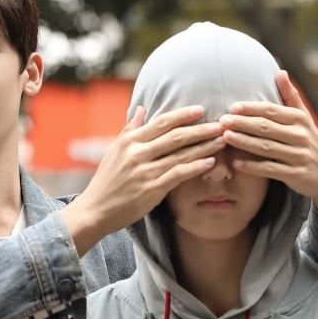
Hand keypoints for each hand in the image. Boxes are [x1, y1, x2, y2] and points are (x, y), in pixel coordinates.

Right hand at [61, 105, 224, 255]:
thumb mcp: (115, 150)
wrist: (95, 209)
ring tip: (222, 140)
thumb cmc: (107, 180)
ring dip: (204, 146)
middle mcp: (137, 153)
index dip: (183, 115)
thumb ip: (130, 129)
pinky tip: (211, 162)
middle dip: (201, 129)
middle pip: (175, 136)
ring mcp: (144, 171)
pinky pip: (178, 174)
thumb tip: (141, 108)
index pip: (161, 123)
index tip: (201, 110)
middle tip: (221, 124)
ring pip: (180, 154)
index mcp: (129, 141)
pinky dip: (195, 167)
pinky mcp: (151, 189)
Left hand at [219, 71, 317, 249]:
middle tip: (222, 121)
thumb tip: (280, 72)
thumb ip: (290, 96)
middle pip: (266, 128)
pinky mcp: (296, 175)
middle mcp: (301, 136)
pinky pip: (270, 169)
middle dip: (243, 123)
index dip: (251, 108)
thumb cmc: (310, 142)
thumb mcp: (304, 118)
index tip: (232, 107)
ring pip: (266, 148)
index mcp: (300, 119)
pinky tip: (236, 162)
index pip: (271, 111)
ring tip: (225, 137)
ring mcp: (299, 156)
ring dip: (244, 142)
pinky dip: (253, 166)